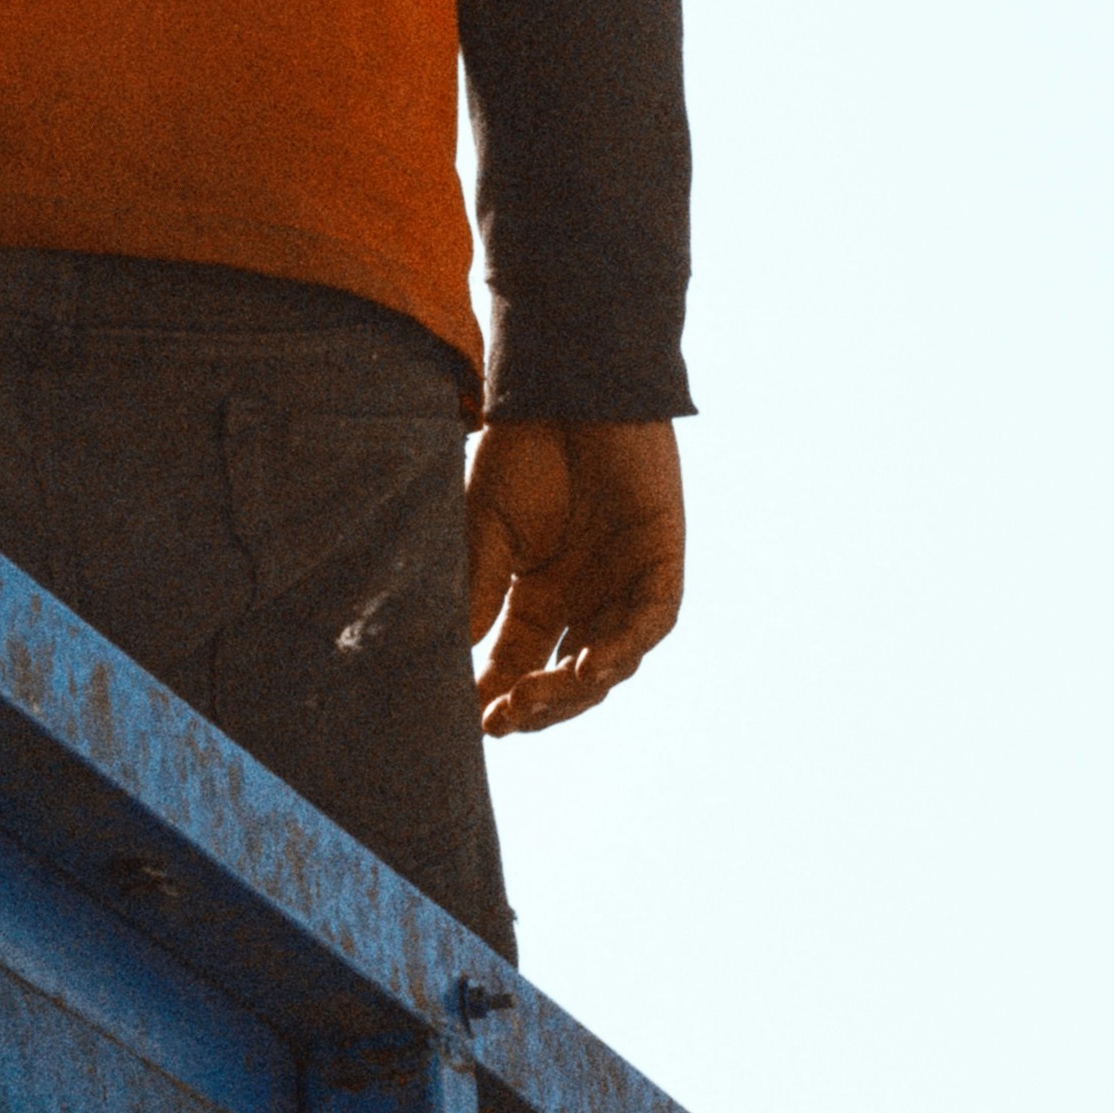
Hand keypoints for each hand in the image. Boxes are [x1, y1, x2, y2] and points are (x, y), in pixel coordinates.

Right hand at [466, 418, 686, 737]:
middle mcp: (585, 599)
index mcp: (540, 596)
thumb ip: (478, 592)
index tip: (475, 723)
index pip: (521, 665)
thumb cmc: (524, 449)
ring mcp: (626, 584)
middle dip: (537, 705)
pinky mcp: (661, 562)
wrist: (568, 388)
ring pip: (612, 664)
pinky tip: (589, 667)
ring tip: (532, 696)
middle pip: (567, 679)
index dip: (500, 698)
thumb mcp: (487, 528)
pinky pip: (652, 622)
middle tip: (504, 717)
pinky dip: (624, 648)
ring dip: (574, 688)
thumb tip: (452, 656)